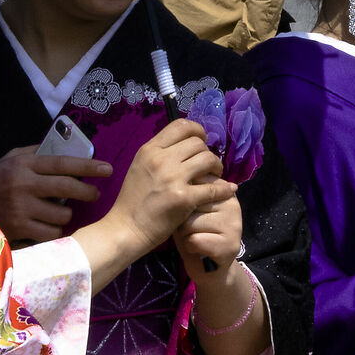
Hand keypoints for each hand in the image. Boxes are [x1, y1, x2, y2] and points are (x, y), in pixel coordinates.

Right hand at [0, 148, 111, 242]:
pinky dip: (55, 230)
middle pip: (68, 188)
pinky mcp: (19, 229)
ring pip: (62, 214)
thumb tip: (65, 147)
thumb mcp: (11, 159)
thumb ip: (36, 152)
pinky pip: (52, 233)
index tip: (107, 169)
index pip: (63, 163)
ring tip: (60, 211)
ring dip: (66, 214)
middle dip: (88, 192)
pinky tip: (49, 226)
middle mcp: (23, 185)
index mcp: (23, 164)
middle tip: (94, 195)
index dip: (88, 166)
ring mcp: (21, 209)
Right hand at [106, 120, 230, 259]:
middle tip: (209, 165)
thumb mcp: (140, 167)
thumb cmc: (132, 200)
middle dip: (208, 152)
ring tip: (215, 175)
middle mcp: (161, 159)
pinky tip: (228, 190)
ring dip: (217, 166)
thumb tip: (184, 146)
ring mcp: (173, 178)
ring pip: (208, 159)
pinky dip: (224, 189)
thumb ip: (160, 154)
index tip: (202, 142)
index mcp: (150, 150)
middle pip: (197, 143)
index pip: (181, 126)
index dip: (197, 130)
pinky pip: (213, 188)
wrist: (126, 228)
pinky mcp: (184, 198)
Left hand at [174, 178, 243, 274]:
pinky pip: (194, 240)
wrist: (209, 269)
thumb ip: (190, 195)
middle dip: (182, 219)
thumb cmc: (194, 235)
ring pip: (190, 223)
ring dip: (185, 234)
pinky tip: (197, 250)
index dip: (182, 201)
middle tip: (192, 230)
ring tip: (194, 239)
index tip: (189, 213)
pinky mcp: (230, 245)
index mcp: (223, 190)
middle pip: (189, 203)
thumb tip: (185, 184)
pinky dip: (190, 247)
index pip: (194, 184)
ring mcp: (234, 224)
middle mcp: (232, 203)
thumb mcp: (190, 210)